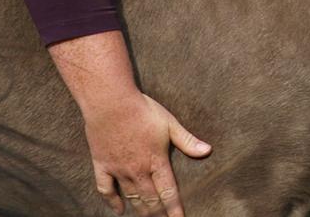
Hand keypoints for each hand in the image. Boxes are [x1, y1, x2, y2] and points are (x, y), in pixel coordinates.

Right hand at [84, 90, 211, 216]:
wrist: (111, 104)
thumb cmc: (143, 111)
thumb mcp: (170, 123)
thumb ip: (187, 141)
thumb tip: (207, 151)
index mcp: (156, 161)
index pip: (168, 191)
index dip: (174, 208)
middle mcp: (137, 170)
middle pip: (150, 199)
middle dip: (158, 213)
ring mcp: (118, 170)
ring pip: (131, 196)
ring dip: (141, 209)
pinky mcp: (102, 165)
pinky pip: (106, 190)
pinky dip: (112, 202)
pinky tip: (118, 210)